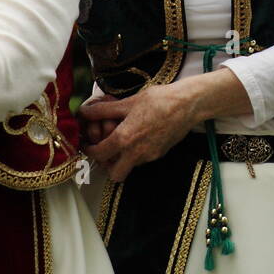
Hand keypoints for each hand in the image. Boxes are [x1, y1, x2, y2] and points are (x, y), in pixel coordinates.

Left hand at [82, 84, 197, 181]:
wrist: (188, 104)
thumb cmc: (159, 100)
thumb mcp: (128, 102)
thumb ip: (104, 110)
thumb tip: (84, 112)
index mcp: (124, 139)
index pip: (98, 154)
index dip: (89, 150)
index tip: (88, 144)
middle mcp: (136, 152)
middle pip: (114, 174)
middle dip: (107, 166)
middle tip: (105, 149)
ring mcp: (150, 156)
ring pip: (129, 167)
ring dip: (122, 160)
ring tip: (122, 141)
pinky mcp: (160, 154)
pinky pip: (142, 160)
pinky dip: (136, 153)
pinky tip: (139, 137)